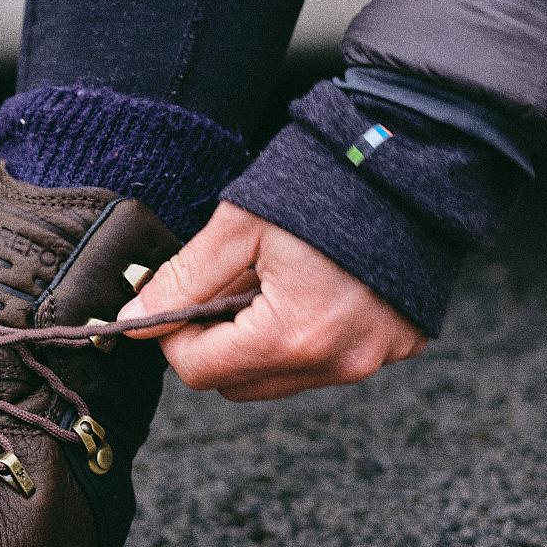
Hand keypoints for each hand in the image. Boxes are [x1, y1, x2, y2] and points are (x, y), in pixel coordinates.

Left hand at [115, 202, 424, 400]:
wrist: (414, 162)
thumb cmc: (323, 186)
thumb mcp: (238, 226)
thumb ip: (183, 280)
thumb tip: (132, 321)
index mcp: (292, 336)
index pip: (199, 371)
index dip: (174, 336)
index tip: (180, 298)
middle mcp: (337, 362)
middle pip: (239, 384)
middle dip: (216, 343)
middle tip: (227, 284)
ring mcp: (373, 359)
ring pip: (282, 378)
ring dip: (261, 342)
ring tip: (274, 280)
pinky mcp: (398, 347)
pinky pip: (329, 361)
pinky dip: (308, 336)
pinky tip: (314, 286)